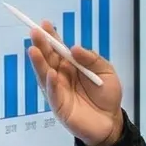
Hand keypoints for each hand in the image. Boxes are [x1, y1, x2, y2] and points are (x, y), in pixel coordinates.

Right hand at [24, 25, 124, 145]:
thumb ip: (91, 59)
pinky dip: (51, 83)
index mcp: (71, 66)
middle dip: (41, 45)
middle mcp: (61, 76)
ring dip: (39, 62)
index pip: (58, 49)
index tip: (45, 24)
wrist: (111, 121)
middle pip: (48, 59)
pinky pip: (53, 94)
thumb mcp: (105, 71)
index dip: (51, 37)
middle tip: (35, 32)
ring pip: (45, 75)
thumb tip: (75, 48)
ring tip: (34, 50)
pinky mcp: (59, 106)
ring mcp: (58, 91)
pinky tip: (50, 73)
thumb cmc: (107, 95)